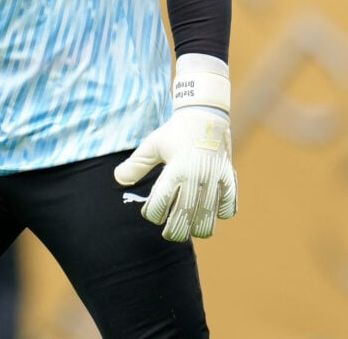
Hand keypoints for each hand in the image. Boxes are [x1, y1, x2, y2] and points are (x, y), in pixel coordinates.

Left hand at [115, 107, 236, 241]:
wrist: (206, 114)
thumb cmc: (175, 132)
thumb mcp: (152, 145)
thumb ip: (136, 164)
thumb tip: (118, 179)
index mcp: (175, 169)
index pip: (160, 206)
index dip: (152, 215)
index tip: (151, 213)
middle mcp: (196, 177)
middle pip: (184, 220)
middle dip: (174, 232)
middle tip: (169, 233)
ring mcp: (215, 180)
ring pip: (207, 221)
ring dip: (196, 228)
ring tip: (188, 226)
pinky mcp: (229, 180)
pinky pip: (227, 209)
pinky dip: (218, 214)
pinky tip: (209, 210)